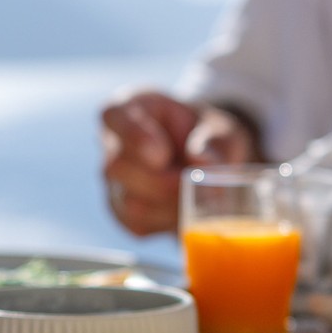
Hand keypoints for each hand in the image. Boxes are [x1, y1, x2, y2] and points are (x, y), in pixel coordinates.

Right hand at [100, 91, 258, 234]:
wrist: (204, 161)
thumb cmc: (206, 134)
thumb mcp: (219, 127)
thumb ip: (212, 140)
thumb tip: (201, 162)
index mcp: (129, 108)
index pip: (113, 115)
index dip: (133, 136)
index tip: (161, 154)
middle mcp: (112, 145)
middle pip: (118, 166)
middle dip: (162, 182)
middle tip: (195, 184)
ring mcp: (113, 181)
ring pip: (129, 202)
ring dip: (170, 206)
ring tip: (199, 198)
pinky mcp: (121, 212)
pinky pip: (138, 224)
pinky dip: (168, 223)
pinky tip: (186, 210)